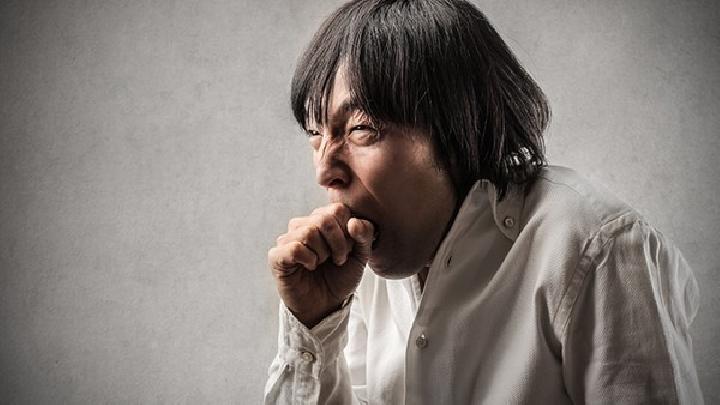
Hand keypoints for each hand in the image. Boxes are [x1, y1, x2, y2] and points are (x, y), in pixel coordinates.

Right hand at [268, 203, 374, 327]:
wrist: (326, 304)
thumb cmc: (340, 276)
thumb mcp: (361, 255)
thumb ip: (365, 235)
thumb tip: (353, 222)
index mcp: (322, 219)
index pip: (338, 209)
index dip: (348, 230)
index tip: (349, 249)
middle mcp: (303, 224)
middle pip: (324, 219)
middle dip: (338, 243)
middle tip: (338, 259)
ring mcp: (288, 239)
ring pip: (309, 232)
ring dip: (323, 254)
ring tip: (322, 263)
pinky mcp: (277, 255)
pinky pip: (295, 248)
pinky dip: (309, 260)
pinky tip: (309, 267)